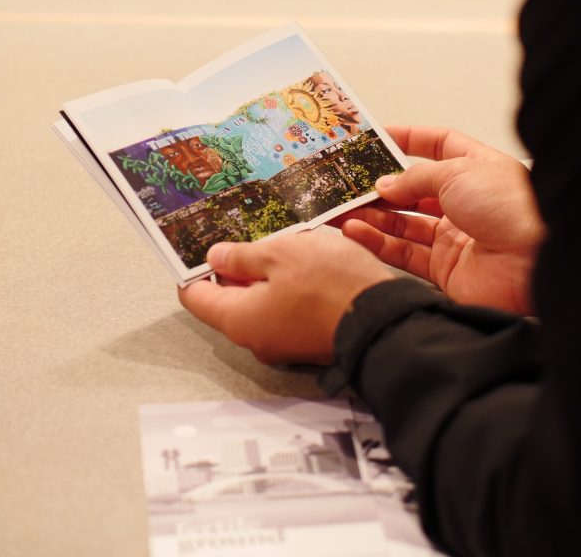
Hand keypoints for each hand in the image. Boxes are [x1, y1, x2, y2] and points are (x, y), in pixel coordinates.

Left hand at [178, 230, 393, 364]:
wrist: (385, 320)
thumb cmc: (331, 284)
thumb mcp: (282, 254)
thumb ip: (243, 256)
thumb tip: (216, 258)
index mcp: (239, 319)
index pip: (196, 296)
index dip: (195, 269)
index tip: (202, 246)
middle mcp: (256, 339)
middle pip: (229, 301)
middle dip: (236, 269)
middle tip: (248, 237)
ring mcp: (284, 343)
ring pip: (262, 305)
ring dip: (267, 277)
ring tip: (284, 246)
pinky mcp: (309, 340)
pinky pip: (287, 312)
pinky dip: (289, 289)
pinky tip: (306, 265)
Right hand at [333, 126, 543, 314]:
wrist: (538, 261)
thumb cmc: (512, 206)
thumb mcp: (458, 172)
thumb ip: (415, 178)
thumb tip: (385, 184)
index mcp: (476, 169)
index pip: (438, 146)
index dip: (408, 139)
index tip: (375, 138)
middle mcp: (466, 202)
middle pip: (413, 191)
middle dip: (378, 187)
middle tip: (344, 182)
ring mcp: (455, 237)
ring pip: (402, 224)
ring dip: (369, 215)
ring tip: (338, 208)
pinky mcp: (446, 271)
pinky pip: (403, 253)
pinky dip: (376, 242)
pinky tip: (353, 230)